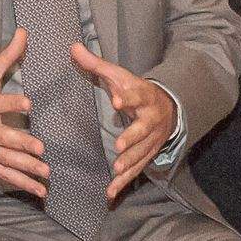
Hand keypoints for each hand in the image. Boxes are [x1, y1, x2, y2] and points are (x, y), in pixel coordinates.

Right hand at [0, 28, 43, 195]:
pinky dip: (21, 183)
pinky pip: (3, 174)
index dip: (11, 103)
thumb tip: (24, 31)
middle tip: (40, 149)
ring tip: (45, 173)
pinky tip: (39, 191)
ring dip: (26, 168)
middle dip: (22, 144)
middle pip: (3, 137)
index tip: (28, 104)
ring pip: (5, 159)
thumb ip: (7, 56)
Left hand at [70, 42, 176, 200]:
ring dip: (130, 162)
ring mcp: (152, 139)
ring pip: (143, 152)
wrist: (168, 108)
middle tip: (120, 145)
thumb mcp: (119, 76)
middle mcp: (151, 119)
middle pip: (144, 128)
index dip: (128, 98)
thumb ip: (96, 64)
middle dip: (133, 137)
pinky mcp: (148, 155)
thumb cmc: (135, 91)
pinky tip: (110, 193)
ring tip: (117, 171)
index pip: (137, 95)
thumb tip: (72, 46)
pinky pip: (137, 170)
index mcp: (144, 96)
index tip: (117, 101)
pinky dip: (125, 183)